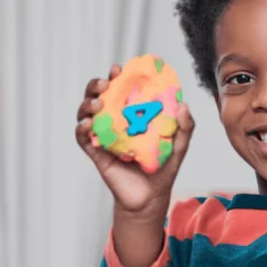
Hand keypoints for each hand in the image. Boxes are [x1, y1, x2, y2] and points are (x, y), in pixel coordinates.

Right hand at [75, 64, 194, 214]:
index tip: (119, 69)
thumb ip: (185, 126)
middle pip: (99, 97)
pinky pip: (83, 138)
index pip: (122, 90)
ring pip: (86, 113)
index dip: (118, 77)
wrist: (151, 197)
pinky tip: (87, 124)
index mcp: (133, 114)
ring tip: (97, 104)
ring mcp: (104, 136)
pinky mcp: (96, 153)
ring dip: (88, 104)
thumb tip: (183, 105)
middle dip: (97, 86)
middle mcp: (116, 121)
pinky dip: (81, 129)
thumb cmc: (164, 167)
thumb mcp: (178, 145)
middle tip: (106, 84)